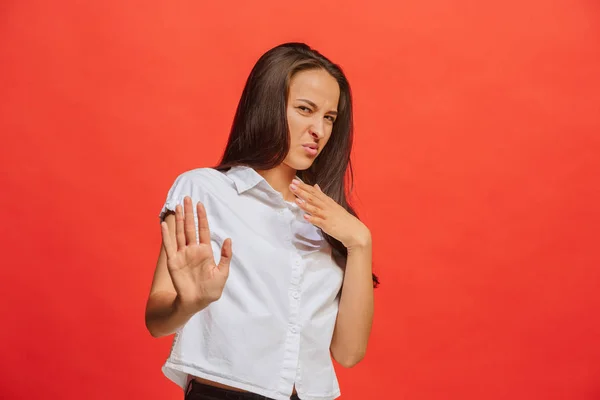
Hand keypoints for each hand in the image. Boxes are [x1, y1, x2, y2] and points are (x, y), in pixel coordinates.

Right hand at [160, 196, 231, 313]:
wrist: (196, 301)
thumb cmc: (211, 290)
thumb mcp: (223, 273)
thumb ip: (226, 256)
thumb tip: (228, 239)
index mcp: (205, 251)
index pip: (203, 230)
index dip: (201, 217)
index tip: (200, 204)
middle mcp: (192, 250)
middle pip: (190, 227)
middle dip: (189, 213)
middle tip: (187, 197)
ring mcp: (182, 254)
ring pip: (180, 233)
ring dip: (179, 219)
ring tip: (178, 206)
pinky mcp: (173, 262)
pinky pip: (169, 246)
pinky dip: (166, 235)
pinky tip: (165, 224)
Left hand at [290, 180, 370, 248]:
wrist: (354, 231)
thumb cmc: (342, 218)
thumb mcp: (332, 204)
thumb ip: (322, 196)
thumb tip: (315, 186)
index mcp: (327, 201)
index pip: (314, 191)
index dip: (304, 186)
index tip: (295, 181)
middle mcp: (327, 207)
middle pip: (313, 198)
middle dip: (301, 191)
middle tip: (291, 185)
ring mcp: (327, 216)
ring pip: (315, 208)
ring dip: (305, 204)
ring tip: (296, 199)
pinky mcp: (328, 225)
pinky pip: (319, 221)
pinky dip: (312, 219)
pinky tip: (305, 217)